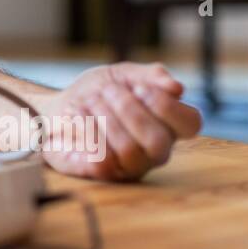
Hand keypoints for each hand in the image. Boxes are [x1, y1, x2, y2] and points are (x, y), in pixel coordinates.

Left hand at [34, 62, 201, 180]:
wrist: (56, 107)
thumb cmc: (96, 93)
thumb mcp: (122, 74)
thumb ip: (150, 76)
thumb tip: (177, 88)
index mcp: (167, 124)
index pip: (190, 124)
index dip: (167, 105)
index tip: (139, 88)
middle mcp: (154, 150)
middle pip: (158, 141)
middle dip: (129, 110)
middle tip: (107, 91)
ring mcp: (130, 166)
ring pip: (130, 151)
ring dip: (106, 118)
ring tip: (90, 102)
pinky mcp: (102, 174)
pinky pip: (103, 161)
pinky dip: (88, 131)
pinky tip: (78, 115)